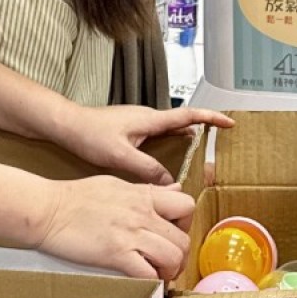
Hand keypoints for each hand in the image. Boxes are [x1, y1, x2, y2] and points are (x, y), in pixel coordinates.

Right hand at [35, 175, 195, 279]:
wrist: (48, 209)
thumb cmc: (76, 197)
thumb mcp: (117, 184)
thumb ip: (146, 190)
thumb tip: (172, 190)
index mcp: (143, 195)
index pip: (186, 205)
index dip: (186, 224)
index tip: (175, 234)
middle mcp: (142, 213)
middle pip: (183, 238)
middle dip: (181, 256)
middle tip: (169, 264)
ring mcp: (130, 234)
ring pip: (172, 256)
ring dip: (170, 271)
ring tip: (159, 276)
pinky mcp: (116, 254)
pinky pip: (148, 273)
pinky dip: (152, 282)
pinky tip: (144, 283)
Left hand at [60, 104, 232, 184]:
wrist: (67, 125)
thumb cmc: (89, 134)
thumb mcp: (120, 156)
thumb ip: (146, 168)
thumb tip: (168, 181)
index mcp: (150, 119)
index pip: (188, 116)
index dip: (211, 119)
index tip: (229, 123)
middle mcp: (148, 117)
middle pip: (183, 121)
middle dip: (203, 128)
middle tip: (219, 140)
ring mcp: (139, 122)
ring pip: (170, 129)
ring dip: (185, 137)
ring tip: (199, 154)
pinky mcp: (131, 129)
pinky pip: (158, 134)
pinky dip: (169, 143)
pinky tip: (167, 159)